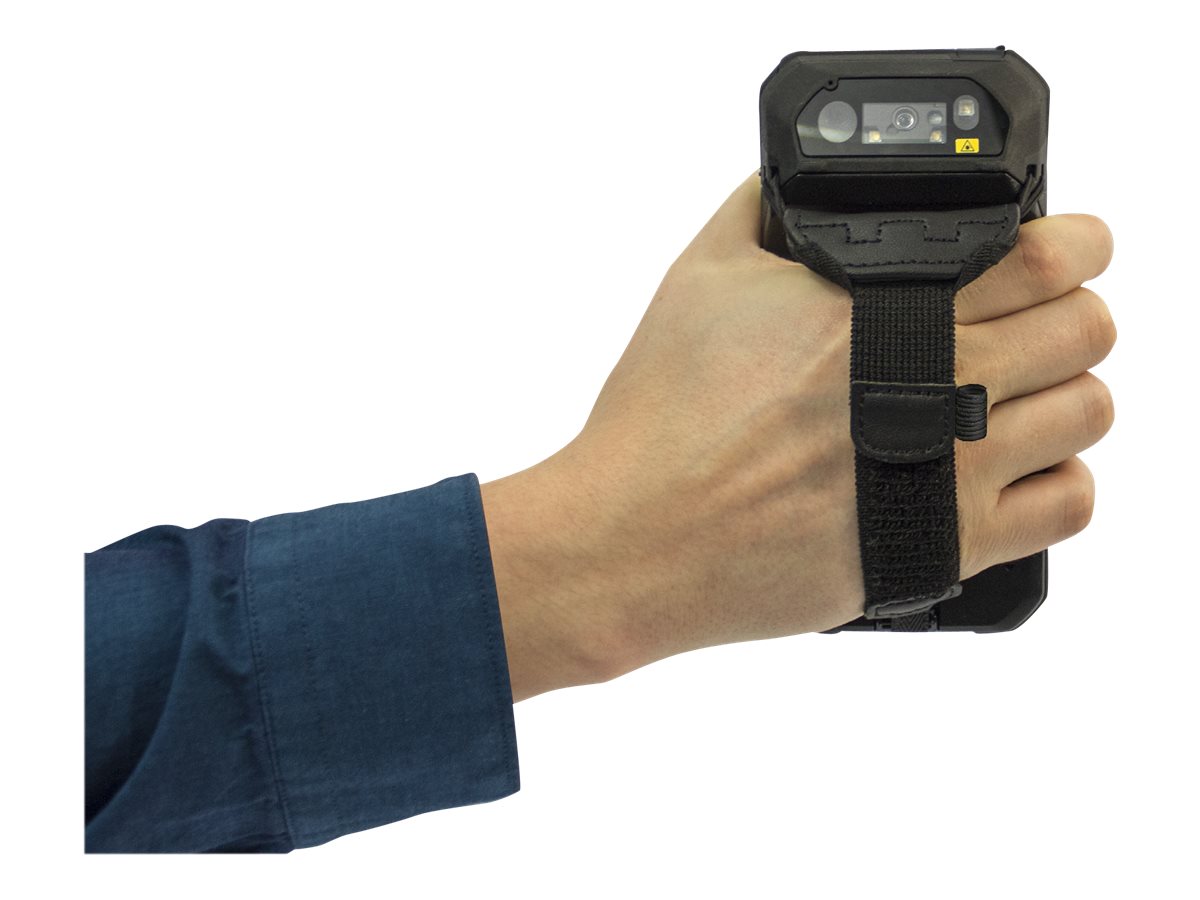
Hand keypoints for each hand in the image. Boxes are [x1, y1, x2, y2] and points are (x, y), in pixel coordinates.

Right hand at [481, 170, 1114, 701]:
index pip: (1046, 255)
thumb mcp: (698, 279)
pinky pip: (1069, 508)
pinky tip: (1014, 470)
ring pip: (1089, 413)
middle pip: (1086, 330)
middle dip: (1071, 313)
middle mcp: (937, 387)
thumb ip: (762, 212)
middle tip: (1033, 324)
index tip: (1066, 248)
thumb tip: (800, 186)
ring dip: (1068, 392)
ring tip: (1019, 397)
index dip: (1077, 243)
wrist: (640, 537)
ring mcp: (952, 472)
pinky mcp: (946, 547)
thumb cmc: (662, 417)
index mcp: (887, 310)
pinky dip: (1062, 479)